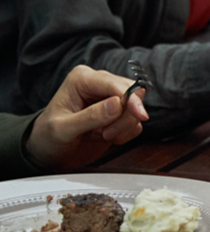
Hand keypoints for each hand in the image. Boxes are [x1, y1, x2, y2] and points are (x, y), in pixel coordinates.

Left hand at [25, 65, 147, 170]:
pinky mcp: (119, 112)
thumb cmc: (48, 137)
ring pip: (137, 108)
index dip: (131, 99)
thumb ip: (90, 116)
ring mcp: (111, 97)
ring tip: (102, 135)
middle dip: (125, 117)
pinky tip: (107, 136)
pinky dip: (125, 133)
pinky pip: (135, 122)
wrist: (50, 152)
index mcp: (83, 79)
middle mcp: (99, 84)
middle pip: (133, 93)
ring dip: (124, 127)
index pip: (116, 84)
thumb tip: (117, 103)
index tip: (140, 115)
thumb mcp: (63, 129)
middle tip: (106, 133)